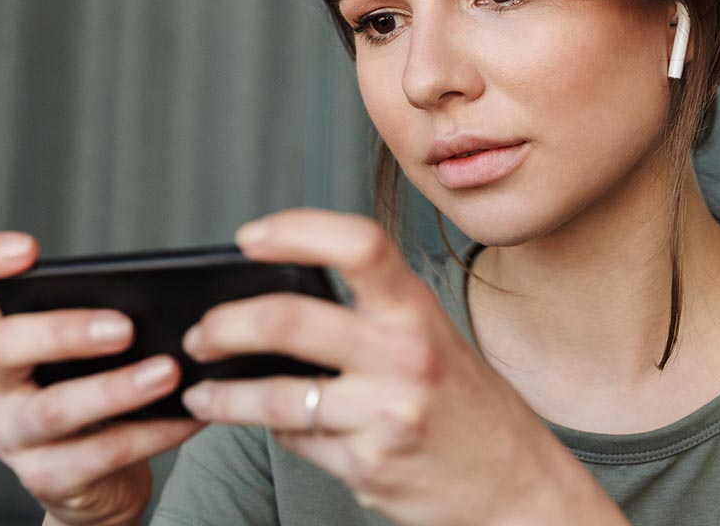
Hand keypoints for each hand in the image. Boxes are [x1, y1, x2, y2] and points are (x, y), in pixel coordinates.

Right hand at [0, 232, 204, 525]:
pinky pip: (102, 453)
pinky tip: (191, 411)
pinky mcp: (46, 479)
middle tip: (125, 326)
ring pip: (54, 409)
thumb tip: (174, 296)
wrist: (98, 483)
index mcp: (2, 337)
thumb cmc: (99, 394)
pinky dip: (154, 431)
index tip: (28, 248)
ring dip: (117, 389)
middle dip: (64, 332)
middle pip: (6, 346)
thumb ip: (112, 318)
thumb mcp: (93, 353)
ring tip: (170, 371)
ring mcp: (13, 436)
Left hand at [178, 208, 623, 525]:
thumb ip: (372, 320)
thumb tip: (276, 308)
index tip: (247, 237)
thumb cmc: (469, 408)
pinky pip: (300, 442)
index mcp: (419, 312)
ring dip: (224, 396)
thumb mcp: (435, 342)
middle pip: (289, 321)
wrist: (518, 490)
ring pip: (277, 397)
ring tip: (202, 393)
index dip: (296, 230)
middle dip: (226, 325)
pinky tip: (271, 426)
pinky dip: (277, 433)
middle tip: (201, 333)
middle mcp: (405, 357)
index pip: (358, 245)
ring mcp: (385, 416)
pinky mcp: (369, 468)